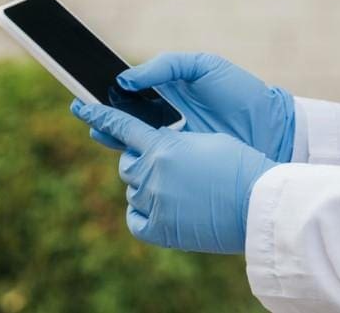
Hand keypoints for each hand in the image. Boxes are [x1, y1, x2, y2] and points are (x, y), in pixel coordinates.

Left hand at [70, 98, 277, 253]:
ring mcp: (155, 203)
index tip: (80, 108)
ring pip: (132, 188)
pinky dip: (142, 212)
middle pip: (127, 162)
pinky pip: (136, 219)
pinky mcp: (162, 230)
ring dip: (146, 184)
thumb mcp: (205, 140)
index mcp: (163, 147)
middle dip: (139, 159)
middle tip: (162, 161)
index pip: (121, 127)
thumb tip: (155, 145)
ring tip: (174, 185)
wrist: (259, 203)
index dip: (99, 116)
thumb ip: (172, 141)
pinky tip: (156, 207)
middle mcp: (152, 174)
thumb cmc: (239, 164)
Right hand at [92, 51, 295, 161]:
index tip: (87, 97)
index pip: (132, 95)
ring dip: (118, 142)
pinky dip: (142, 161)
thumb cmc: (241, 93)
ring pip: (138, 145)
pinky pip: (157, 165)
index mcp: (171, 93)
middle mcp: (169, 120)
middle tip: (90, 121)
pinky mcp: (185, 167)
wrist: (274, 128)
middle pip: (129, 122)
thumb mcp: (204, 67)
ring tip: (101, 135)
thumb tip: (126, 80)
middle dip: (107, 122)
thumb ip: (166, 67)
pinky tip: (130, 155)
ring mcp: (176, 146)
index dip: (109, 97)